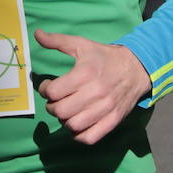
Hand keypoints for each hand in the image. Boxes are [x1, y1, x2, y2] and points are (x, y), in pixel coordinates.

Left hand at [35, 28, 150, 144]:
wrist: (136, 68)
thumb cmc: (104, 57)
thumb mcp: (81, 44)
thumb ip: (57, 41)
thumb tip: (37, 34)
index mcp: (85, 73)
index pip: (53, 92)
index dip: (45, 90)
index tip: (47, 86)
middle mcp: (95, 93)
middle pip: (61, 111)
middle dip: (52, 106)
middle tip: (55, 100)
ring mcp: (105, 109)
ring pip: (73, 126)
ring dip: (64, 120)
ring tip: (66, 111)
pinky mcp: (113, 121)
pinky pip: (89, 138)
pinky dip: (78, 135)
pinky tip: (76, 124)